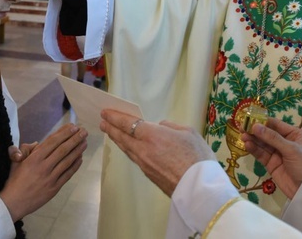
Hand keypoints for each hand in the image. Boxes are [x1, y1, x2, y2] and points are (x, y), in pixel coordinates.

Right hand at [0, 123, 86, 219]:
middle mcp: (44, 166)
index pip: (52, 142)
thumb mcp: (15, 161)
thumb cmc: (14, 179)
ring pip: (67, 161)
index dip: (64, 133)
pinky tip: (80, 158)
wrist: (13, 202)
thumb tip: (37, 143)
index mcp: (34, 158)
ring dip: (77, 150)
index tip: (73, 127)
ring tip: (85, 142)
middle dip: (75, 139)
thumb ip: (25, 149)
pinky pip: (67, 174)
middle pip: (63, 149)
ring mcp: (50, 178)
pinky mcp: (54, 188)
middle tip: (84, 131)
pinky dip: (75, 165)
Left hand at [100, 109, 214, 196]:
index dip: (115, 117)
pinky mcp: (148, 174)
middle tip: (102, 122)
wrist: (199, 189)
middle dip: (111, 128)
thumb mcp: (188, 133)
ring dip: (117, 139)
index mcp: (152, 135)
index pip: (128, 124)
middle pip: (122, 137)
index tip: (105, 112)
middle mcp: (143, 149)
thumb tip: (160, 127)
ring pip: (126, 149)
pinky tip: (128, 147)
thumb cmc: (197, 157)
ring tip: (111, 133)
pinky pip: (134, 158)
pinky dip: (127, 149)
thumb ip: (171, 127)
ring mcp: (144, 163)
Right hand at [241, 118, 301, 198]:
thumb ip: (273, 138)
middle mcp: (285, 142)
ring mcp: (277, 154)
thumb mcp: (292, 149)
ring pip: (262, 144)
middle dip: (255, 131)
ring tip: (243, 136)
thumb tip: (255, 126)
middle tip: (242, 127)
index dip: (263, 121)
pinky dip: (254, 149)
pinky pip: (261, 154)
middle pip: (267, 134)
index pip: (276, 125)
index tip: (250, 118)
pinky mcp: (271, 164)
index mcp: (295, 135)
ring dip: (253, 140)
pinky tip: (247, 145)